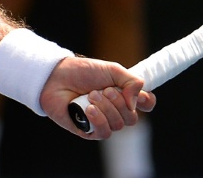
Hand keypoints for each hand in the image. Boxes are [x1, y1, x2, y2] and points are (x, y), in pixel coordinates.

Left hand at [39, 57, 155, 138]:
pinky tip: (88, 109)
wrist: (56, 78)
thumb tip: (137, 102)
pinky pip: (104, 133)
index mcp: (123, 94)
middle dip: (119, 103)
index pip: (145, 104)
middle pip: (132, 118)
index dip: (146, 102)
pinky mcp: (89, 131)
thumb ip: (131, 81)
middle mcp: (115, 110)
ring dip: (106, 108)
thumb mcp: (111, 69)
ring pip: (119, 125)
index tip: (139, 96)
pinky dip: (99, 119)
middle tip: (105, 90)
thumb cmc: (82, 71)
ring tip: (91, 95)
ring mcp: (103, 121)